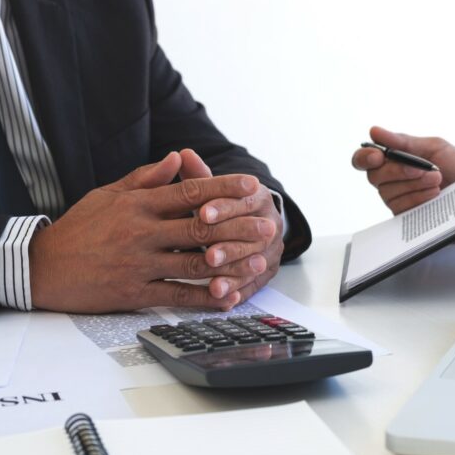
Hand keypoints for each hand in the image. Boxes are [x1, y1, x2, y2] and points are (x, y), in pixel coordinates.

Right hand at [29, 152, 274, 312]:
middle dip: (238, 227)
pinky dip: (205, 297)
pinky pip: (177, 295)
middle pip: (200, 228)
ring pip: (194, 263)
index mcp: (138, 204)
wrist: (42, 267)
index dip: (224, 187)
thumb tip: (178, 159)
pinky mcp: (134, 292)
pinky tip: (227, 297)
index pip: (189, 191)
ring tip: (258, 262)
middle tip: (267, 226)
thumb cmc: (78, 229)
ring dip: (230, 264)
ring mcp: (139, 263)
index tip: (251, 185)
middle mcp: (141, 232)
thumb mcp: (108, 194)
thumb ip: (146, 177)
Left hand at [176, 148, 280, 302]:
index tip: (203, 213)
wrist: (246, 223)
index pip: (245, 201)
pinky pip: (253, 285)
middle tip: (209, 254)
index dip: (224, 207)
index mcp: (259, 198)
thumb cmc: (219, 206)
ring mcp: (271, 250)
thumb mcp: (209, 190)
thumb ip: (197, 176)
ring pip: (254, 263)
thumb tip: (183, 154)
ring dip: (234, 274)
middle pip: (252, 236)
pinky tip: (222, 300)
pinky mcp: (266, 273)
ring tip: (213, 284)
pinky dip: (237, 293)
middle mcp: (271, 223)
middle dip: (230, 246)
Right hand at [350, 126, 454, 235]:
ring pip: (387, 193)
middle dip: (400, 171)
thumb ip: (405, 141)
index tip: (378, 156)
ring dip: (414, 185)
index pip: (365, 159)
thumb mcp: (436, 148)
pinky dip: (418, 199)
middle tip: (427, 169)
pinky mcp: (408, 219)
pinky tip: (435, 196)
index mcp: (397, 159)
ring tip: (439, 183)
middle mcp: (393, 180)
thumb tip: (375, 131)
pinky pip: (400, 209)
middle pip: (374, 177)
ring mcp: (399, 200)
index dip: (364, 157)